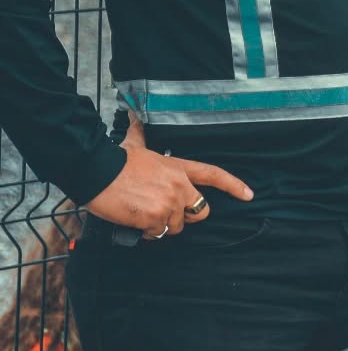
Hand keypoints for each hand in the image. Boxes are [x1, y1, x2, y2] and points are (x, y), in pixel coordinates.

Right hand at [85, 114, 252, 239]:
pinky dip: (148, 232)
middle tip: (167, 213)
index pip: (214, 175)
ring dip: (162, 226)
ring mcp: (169, 203)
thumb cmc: (114, 159)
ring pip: (177, 226)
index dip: (234, 185)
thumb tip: (136, 116)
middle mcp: (180, 186)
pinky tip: (136, 222)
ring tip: (144, 214)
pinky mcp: (155, 218)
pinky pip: (158, 233)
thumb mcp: (134, 144)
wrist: (97, 171)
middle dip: (187, 216)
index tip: (249, 195)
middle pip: (201, 210)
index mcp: (179, 168)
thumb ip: (140, 133)